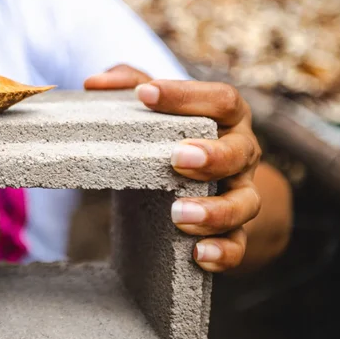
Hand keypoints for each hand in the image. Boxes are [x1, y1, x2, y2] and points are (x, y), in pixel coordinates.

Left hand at [85, 65, 261, 272]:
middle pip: (239, 152)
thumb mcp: (156, 108)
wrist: (202, 183)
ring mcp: (241, 193)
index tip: (145, 94)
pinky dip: (222, 252)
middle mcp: (241, 153)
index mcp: (225, 117)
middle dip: (211, 156)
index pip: (219, 99)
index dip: (185, 96)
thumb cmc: (173, 134)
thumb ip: (128, 85)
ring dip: (215, 211)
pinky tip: (198, 255)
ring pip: (245, 204)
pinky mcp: (234, 231)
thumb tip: (94, 83)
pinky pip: (237, 246)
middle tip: (178, 158)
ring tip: (179, 214)